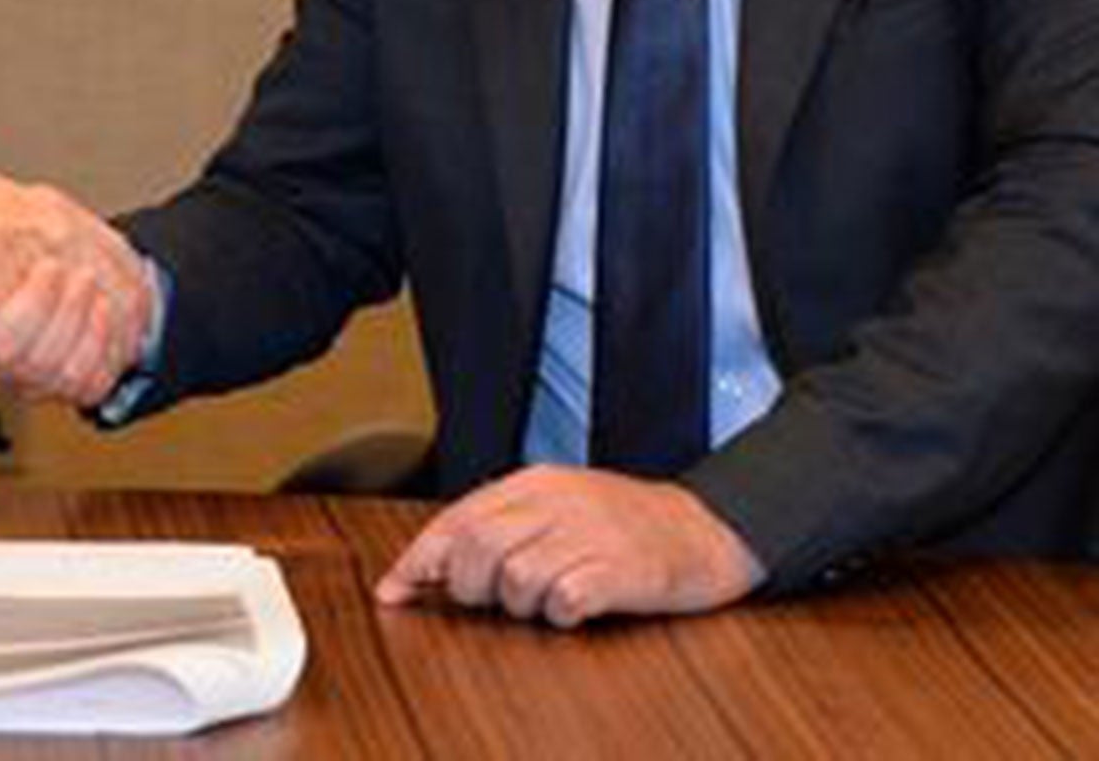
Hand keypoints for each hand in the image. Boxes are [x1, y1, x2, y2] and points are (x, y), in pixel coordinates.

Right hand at [0, 154, 152, 405]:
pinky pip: (82, 380)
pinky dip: (97, 343)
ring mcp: (28, 374)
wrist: (98, 277)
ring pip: (42, 367)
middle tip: (52, 266)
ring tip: (84, 279)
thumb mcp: (5, 207)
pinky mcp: (70, 382)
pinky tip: (103, 310)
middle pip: (0, 350)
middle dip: (33, 306)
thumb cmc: (37, 244)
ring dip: (70, 319)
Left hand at [375, 465, 763, 628]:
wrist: (706, 531)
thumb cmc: (623, 527)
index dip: (419, 559)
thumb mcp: (558, 508)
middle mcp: (559, 503)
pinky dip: (559, 615)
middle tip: (489, 600)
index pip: (457, 518)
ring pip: (516, 577)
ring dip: (518, 604)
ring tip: (544, 600)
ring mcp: (591, 535)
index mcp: (536, 484)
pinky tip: (576, 609)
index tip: (393, 591)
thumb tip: (429, 567)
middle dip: (468, 586)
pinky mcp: (621, 570)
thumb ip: (498, 526)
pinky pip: (565, 601)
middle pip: (477, 547)